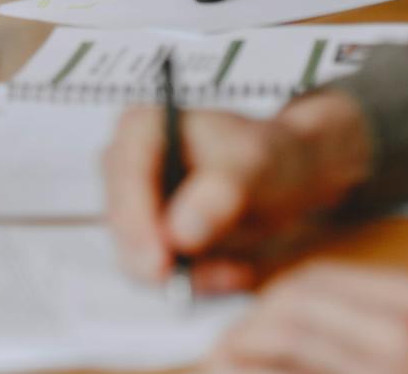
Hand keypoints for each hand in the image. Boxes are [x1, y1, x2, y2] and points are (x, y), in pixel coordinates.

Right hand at [103, 92, 372, 289]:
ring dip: (188, 273)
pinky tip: (233, 270)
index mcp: (141, 127)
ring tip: (237, 270)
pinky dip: (197, 280)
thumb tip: (179, 233)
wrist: (287, 177)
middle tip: (206, 278)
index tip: (160, 264)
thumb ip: (220, 193)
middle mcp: (126, 162)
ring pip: (136, 254)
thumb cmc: (269, 158)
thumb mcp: (255, 166)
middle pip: (121, 221)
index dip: (136, 222)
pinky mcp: (148, 236)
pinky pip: (160, 272)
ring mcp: (133, 201)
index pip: (125, 176)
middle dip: (161, 257)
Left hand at [204, 263, 407, 373]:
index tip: (248, 323)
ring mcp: (390, 369)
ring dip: (241, 357)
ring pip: (286, 351)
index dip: (271, 304)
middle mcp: (402, 333)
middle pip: (292, 312)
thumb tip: (331, 327)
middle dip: (246, 329)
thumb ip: (405, 324)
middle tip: (220, 349)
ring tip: (217, 365)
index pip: (317, 284)